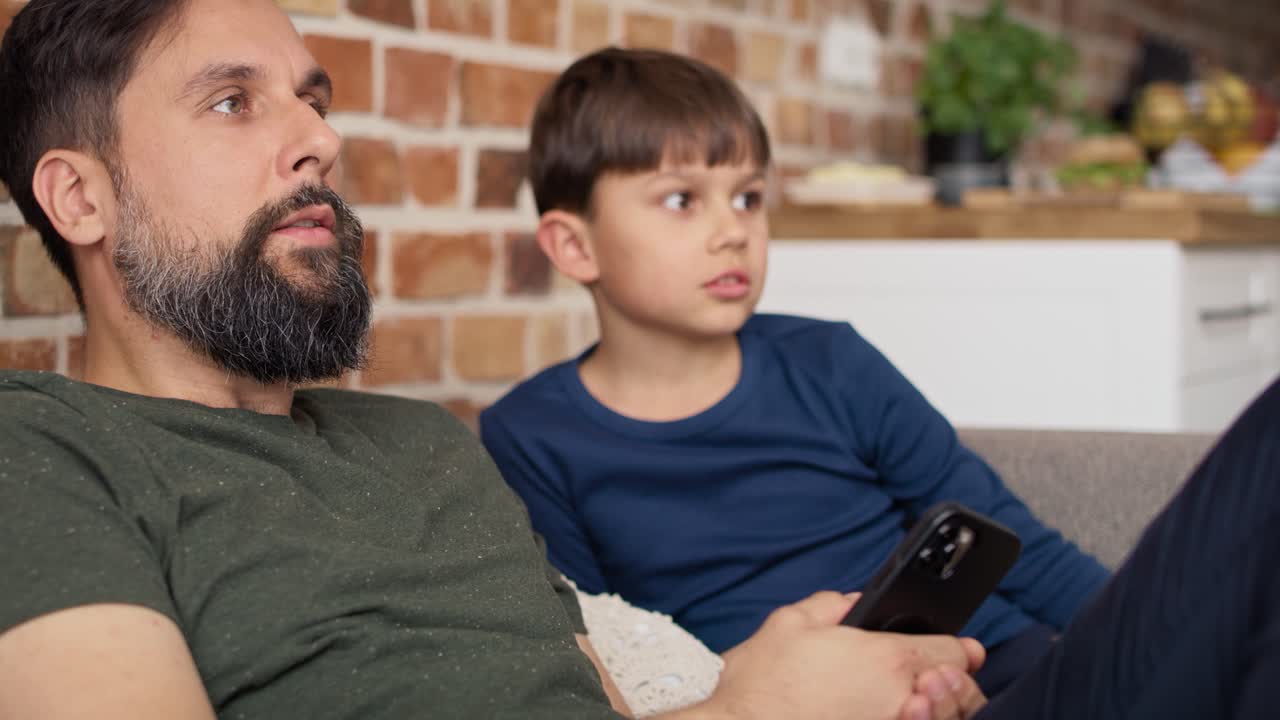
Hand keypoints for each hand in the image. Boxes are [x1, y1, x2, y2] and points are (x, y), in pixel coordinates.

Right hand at [693, 591, 985, 719]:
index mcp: (887, 658)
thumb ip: (830, 605)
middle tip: (934, 680)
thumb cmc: (761, 684)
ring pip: (938, 719)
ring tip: (910, 702)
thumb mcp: (789, 622)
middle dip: (951, 682)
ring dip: (933, 709)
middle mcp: (900, 699)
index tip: (954, 653)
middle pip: (957, 693)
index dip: (956, 649)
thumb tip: (852, 604)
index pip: (954, 652)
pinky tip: (883, 715)